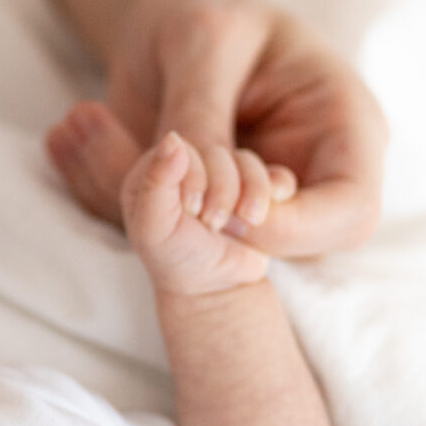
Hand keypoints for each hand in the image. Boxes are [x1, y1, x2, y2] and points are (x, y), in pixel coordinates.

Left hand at [48, 0, 385, 257]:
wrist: (171, 13)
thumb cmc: (208, 7)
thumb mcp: (205, 40)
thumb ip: (202, 115)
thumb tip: (197, 197)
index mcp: (345, 126)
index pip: (351, 213)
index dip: (290, 229)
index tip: (218, 209)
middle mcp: (309, 178)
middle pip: (285, 249)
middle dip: (202, 225)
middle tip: (139, 160)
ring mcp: (254, 203)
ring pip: (206, 250)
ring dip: (136, 204)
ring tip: (84, 123)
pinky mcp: (199, 214)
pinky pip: (157, 230)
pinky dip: (106, 192)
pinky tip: (68, 135)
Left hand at [118, 128, 290, 297]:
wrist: (217, 287)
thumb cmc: (177, 259)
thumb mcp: (155, 226)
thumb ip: (156, 183)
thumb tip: (173, 138)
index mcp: (153, 170)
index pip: (180, 148)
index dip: (194, 176)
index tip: (192, 212)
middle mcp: (187, 167)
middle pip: (216, 152)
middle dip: (222, 190)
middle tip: (213, 224)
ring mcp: (221, 176)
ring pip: (246, 161)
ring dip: (250, 193)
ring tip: (245, 222)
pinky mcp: (251, 187)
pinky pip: (272, 173)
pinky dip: (271, 191)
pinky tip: (262, 213)